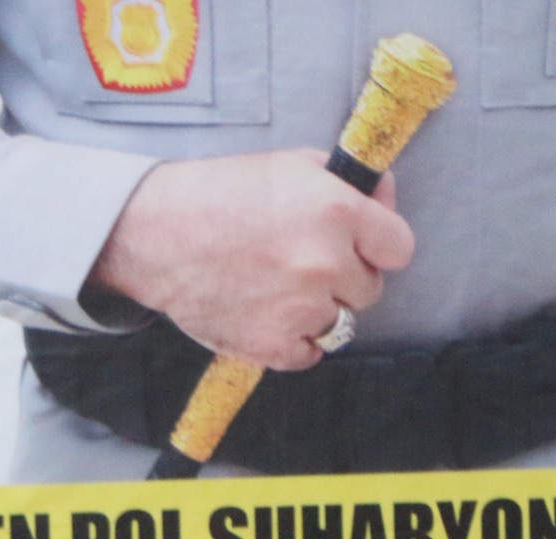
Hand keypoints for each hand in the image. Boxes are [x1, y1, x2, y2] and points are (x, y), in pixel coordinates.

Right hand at [87, 150, 414, 371]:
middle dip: (344, 279)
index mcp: (337, 212)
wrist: (155, 234)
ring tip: (279, 289)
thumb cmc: (218, 195)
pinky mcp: (272, 345)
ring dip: (318, 311)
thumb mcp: (291, 165)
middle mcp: (325, 263)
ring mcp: (299, 309)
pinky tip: (269, 315)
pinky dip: (294, 342)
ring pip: (340, 324)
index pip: (400, 249)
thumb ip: (346, 184)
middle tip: (302, 264)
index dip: (379, 247)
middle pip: (369, 291)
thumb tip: (384, 199)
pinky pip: (309, 355)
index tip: (360, 246)